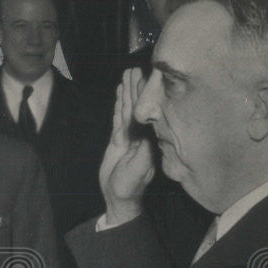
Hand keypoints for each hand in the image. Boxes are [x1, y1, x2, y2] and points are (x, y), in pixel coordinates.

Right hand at [99, 67, 154, 225]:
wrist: (119, 199)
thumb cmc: (129, 188)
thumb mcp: (137, 171)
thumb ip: (142, 152)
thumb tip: (147, 133)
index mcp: (148, 140)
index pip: (147, 112)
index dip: (145, 95)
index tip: (146, 77)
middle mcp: (141, 135)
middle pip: (138, 107)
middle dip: (136, 88)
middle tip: (134, 69)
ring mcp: (130, 137)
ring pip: (128, 110)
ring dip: (128, 93)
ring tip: (127, 74)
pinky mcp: (119, 141)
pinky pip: (119, 119)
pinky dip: (119, 105)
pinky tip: (120, 93)